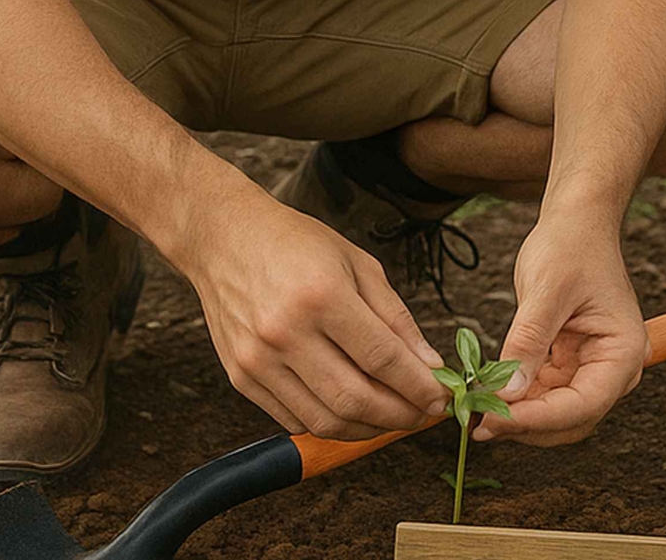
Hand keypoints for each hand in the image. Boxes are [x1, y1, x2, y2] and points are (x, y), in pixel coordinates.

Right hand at [174, 187, 449, 439]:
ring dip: (369, 429)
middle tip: (422, 414)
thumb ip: (396, 318)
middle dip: (400, 416)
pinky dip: (331, 423)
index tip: (442, 399)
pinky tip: (353, 410)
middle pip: (355, 399)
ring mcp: (258, 359)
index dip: (419, 387)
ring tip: (393, 417)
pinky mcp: (240, 376)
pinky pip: (295, 419)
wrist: (224, 236)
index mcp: (322, 295)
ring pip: (325, 420)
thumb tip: (430, 366)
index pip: (383, 359)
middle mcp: (285, 332)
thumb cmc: (296, 244)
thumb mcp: (358, 263)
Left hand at [474, 216, 645, 446]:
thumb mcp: (545, 291)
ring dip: (519, 416)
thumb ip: (527, 343)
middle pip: (571, 419)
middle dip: (527, 425)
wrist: (576, 224)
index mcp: (623, 353)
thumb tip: (507, 394)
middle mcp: (615, 369)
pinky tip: (489, 394)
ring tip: (477, 410)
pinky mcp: (570, 364)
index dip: (538, 419)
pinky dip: (518, 398)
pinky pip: (544, 394)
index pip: (583, 404)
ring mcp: (592, 369)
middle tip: (479, 423)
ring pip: (556, 413)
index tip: (495, 420)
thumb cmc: (571, 246)